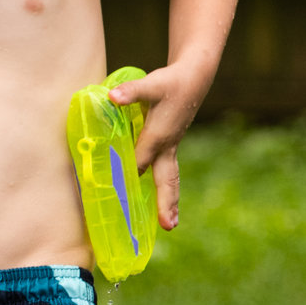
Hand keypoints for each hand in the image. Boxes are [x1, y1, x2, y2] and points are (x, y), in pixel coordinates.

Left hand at [108, 64, 205, 229]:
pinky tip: (163, 201)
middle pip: (166, 180)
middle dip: (165, 202)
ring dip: (169, 200)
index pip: (138, 163)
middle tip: (167, 226)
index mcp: (158, 137)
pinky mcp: (170, 145)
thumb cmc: (170, 82)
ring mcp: (171, 147)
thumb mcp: (150, 85)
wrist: (193, 78)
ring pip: (170, 179)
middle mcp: (166, 146)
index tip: (114, 197)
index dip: (125, 177)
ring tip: (170, 223)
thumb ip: (130, 92)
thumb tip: (112, 97)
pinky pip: (167, 172)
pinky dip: (167, 188)